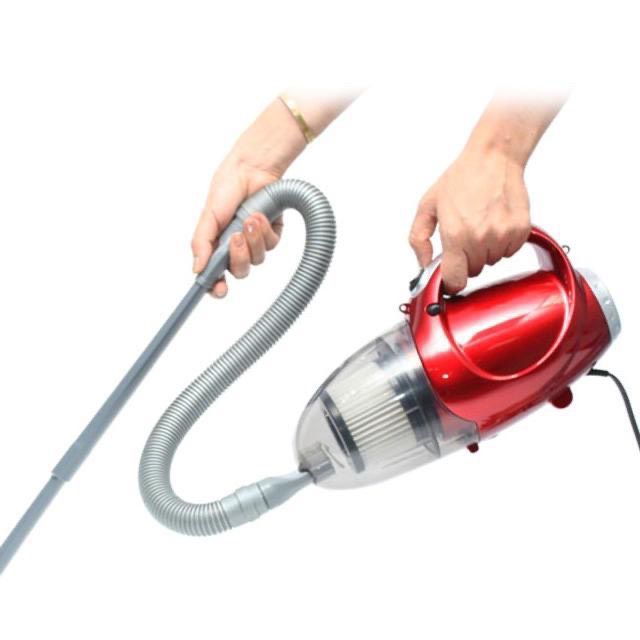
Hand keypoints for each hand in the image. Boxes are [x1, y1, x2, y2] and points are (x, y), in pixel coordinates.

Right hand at [192, 155, 284, 296]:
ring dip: (253, 240)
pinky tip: (261, 216)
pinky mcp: (271, 234)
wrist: (252, 169)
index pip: (215, 275)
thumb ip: (201, 243)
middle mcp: (235, 247)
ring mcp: (254, 242)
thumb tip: (196, 269)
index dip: (216, 286)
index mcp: (216, 245)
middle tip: (235, 238)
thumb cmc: (227, 188)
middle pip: (239, 272)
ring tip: (250, 218)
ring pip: (257, 260)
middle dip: (238, 257)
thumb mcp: (209, 216)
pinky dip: (265, 231)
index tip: (219, 289)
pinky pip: (271, 245)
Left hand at [410, 95, 563, 292]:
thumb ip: (419, 239)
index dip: (452, 282)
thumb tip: (423, 263)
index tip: (451, 278)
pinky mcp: (520, 230)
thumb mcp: (428, 206)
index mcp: (455, 235)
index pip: (456, 280)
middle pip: (473, 271)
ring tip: (481, 224)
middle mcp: (480, 238)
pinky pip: (510, 251)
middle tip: (465, 235)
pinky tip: (495, 222)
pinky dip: (503, 242)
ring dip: (485, 250)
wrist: (492, 158)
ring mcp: (503, 235)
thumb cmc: (461, 178)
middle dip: (467, 259)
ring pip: (492, 261)